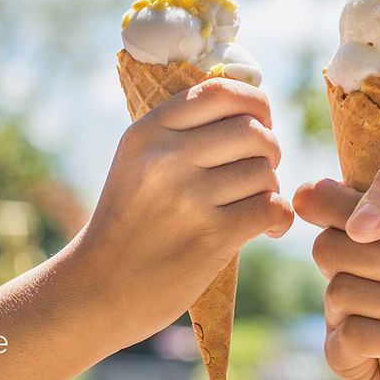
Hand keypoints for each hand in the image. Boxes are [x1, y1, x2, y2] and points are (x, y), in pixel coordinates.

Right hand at [81, 78, 293, 345]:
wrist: (99, 288)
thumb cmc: (130, 221)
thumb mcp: (138, 160)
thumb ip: (183, 129)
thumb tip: (253, 108)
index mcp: (149, 130)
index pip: (219, 91)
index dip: (255, 102)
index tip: (260, 122)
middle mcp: (167, 157)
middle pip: (253, 130)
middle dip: (269, 150)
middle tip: (259, 170)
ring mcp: (189, 197)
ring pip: (265, 172)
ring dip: (270, 189)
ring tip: (251, 205)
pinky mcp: (212, 236)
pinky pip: (272, 208)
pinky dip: (279, 219)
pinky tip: (266, 229)